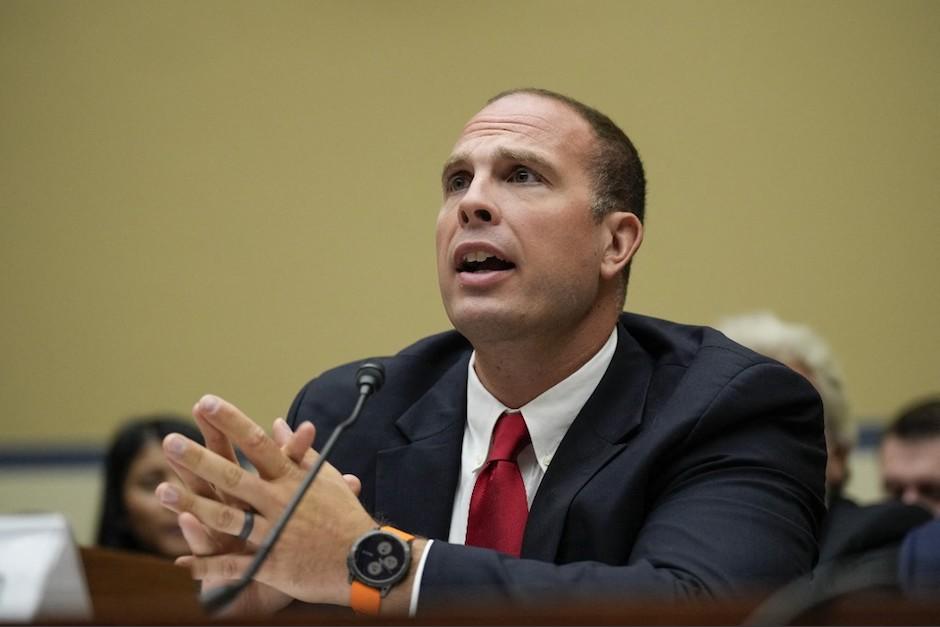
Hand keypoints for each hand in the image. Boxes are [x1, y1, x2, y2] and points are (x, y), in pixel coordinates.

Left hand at [158, 394, 375, 606]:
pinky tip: (180, 562)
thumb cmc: (345, 517)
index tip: (208, 403)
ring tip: (162, 490)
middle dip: (200, 459)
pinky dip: (207, 566)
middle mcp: (280, 502)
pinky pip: (233, 566)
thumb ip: (298, 452)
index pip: (257, 444)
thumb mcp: (325, 479)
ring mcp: (274, 534)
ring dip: (191, 505)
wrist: (366, 562)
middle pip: (233, 477)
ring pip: (226, 518)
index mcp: (293, 478)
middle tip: (170, 442)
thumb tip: (276, 425)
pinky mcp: (271, 564)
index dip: (231, 422)